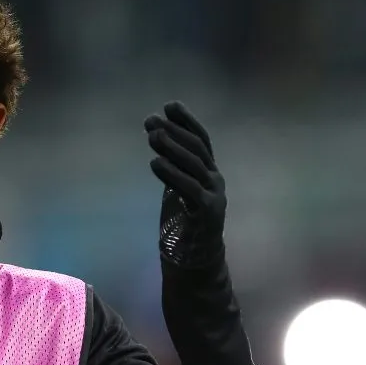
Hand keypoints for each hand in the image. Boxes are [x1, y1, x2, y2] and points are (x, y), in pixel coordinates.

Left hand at [144, 101, 225, 267]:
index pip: (200, 140)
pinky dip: (171, 174)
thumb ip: (174, 167)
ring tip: (152, 134)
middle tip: (152, 120)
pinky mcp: (207, 211)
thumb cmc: (184, 222)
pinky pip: (188, 188)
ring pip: (193, 164)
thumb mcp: (178, 188)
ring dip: (171, 147)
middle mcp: (214, 179)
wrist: (194, 259)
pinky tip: (155, 162)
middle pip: (196, 148)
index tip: (169, 105)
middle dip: (173, 131)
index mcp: (208, 172)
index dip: (186, 121)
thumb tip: (159, 139)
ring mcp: (214, 194)